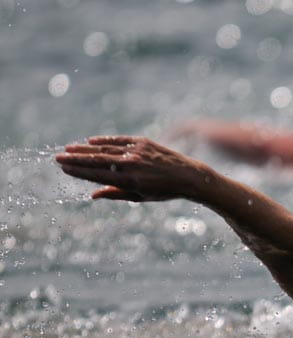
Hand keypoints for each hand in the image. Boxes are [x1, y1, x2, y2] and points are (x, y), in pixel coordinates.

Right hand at [56, 136, 212, 201]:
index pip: (98, 174)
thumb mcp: (140, 197)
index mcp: (130, 181)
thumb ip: (116, 194)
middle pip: (98, 160)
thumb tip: (92, 195)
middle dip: (76, 158)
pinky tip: (91, 141)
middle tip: (58, 157)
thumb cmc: (163, 191)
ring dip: (86, 148)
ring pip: (106, 149)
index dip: (79, 171)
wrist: (189, 176)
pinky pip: (120, 140)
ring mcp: (138, 151)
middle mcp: (132, 164)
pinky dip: (105, 140)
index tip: (64, 168)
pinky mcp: (144, 142)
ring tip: (69, 148)